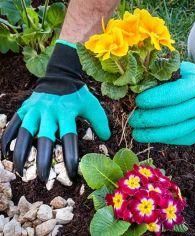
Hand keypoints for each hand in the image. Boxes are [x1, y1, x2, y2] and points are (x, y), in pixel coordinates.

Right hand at [1, 42, 109, 180]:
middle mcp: (49, 113)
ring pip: (24, 133)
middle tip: (44, 178)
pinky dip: (7, 138)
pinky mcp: (25, 108)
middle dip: (43, 161)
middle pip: (44, 139)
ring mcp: (34, 110)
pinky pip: (13, 124)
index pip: (68, 139)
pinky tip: (5, 154)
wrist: (60, 76)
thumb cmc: (78, 94)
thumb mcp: (92, 105)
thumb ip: (100, 121)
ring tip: (19, 171)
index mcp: (66, 113)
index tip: (71, 174)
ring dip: (21, 153)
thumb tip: (106, 138)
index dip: (70, 157)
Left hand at [129, 61, 194, 144]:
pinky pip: (178, 139)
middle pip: (173, 115)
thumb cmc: (188, 80)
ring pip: (175, 131)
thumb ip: (161, 73)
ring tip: (135, 133)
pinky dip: (161, 139)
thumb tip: (137, 82)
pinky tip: (148, 136)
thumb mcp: (179, 70)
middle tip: (132, 119)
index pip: (174, 93)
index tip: (138, 101)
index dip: (154, 99)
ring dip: (152, 134)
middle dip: (149, 119)